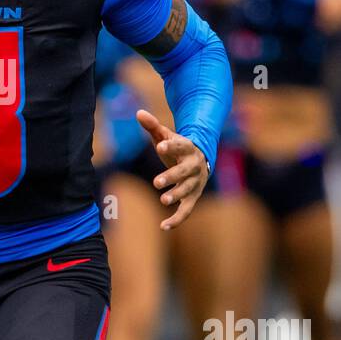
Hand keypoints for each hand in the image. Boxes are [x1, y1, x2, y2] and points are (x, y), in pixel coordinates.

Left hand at [136, 109, 208, 229]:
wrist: (201, 159)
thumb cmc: (178, 147)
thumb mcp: (166, 136)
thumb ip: (153, 126)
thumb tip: (138, 113)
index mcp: (187, 148)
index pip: (179, 145)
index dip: (170, 146)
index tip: (160, 145)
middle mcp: (194, 166)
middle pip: (184, 172)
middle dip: (171, 176)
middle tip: (156, 182)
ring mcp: (195, 183)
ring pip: (187, 191)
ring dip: (176, 195)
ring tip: (162, 200)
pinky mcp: (193, 197)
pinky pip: (186, 210)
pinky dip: (176, 219)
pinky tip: (163, 226)